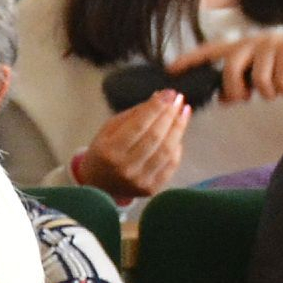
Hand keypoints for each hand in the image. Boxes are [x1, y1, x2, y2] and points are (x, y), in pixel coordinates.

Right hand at [72, 92, 187, 201]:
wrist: (98, 186)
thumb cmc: (104, 151)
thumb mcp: (109, 130)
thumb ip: (134, 114)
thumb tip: (160, 97)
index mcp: (109, 151)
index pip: (138, 125)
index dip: (156, 108)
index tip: (169, 93)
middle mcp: (125, 167)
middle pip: (155, 137)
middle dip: (170, 114)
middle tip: (179, 99)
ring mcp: (140, 180)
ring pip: (167, 150)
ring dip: (178, 128)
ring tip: (184, 112)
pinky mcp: (152, 189)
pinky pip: (171, 164)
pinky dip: (177, 147)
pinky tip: (178, 134)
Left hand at [174, 28, 282, 105]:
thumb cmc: (281, 64)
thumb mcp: (257, 72)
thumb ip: (239, 83)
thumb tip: (222, 99)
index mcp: (239, 47)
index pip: (209, 51)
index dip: (190, 60)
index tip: (171, 70)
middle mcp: (252, 41)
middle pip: (231, 69)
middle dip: (235, 90)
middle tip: (245, 97)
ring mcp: (272, 43)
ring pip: (259, 79)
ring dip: (268, 93)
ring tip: (276, 89)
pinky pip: (281, 80)